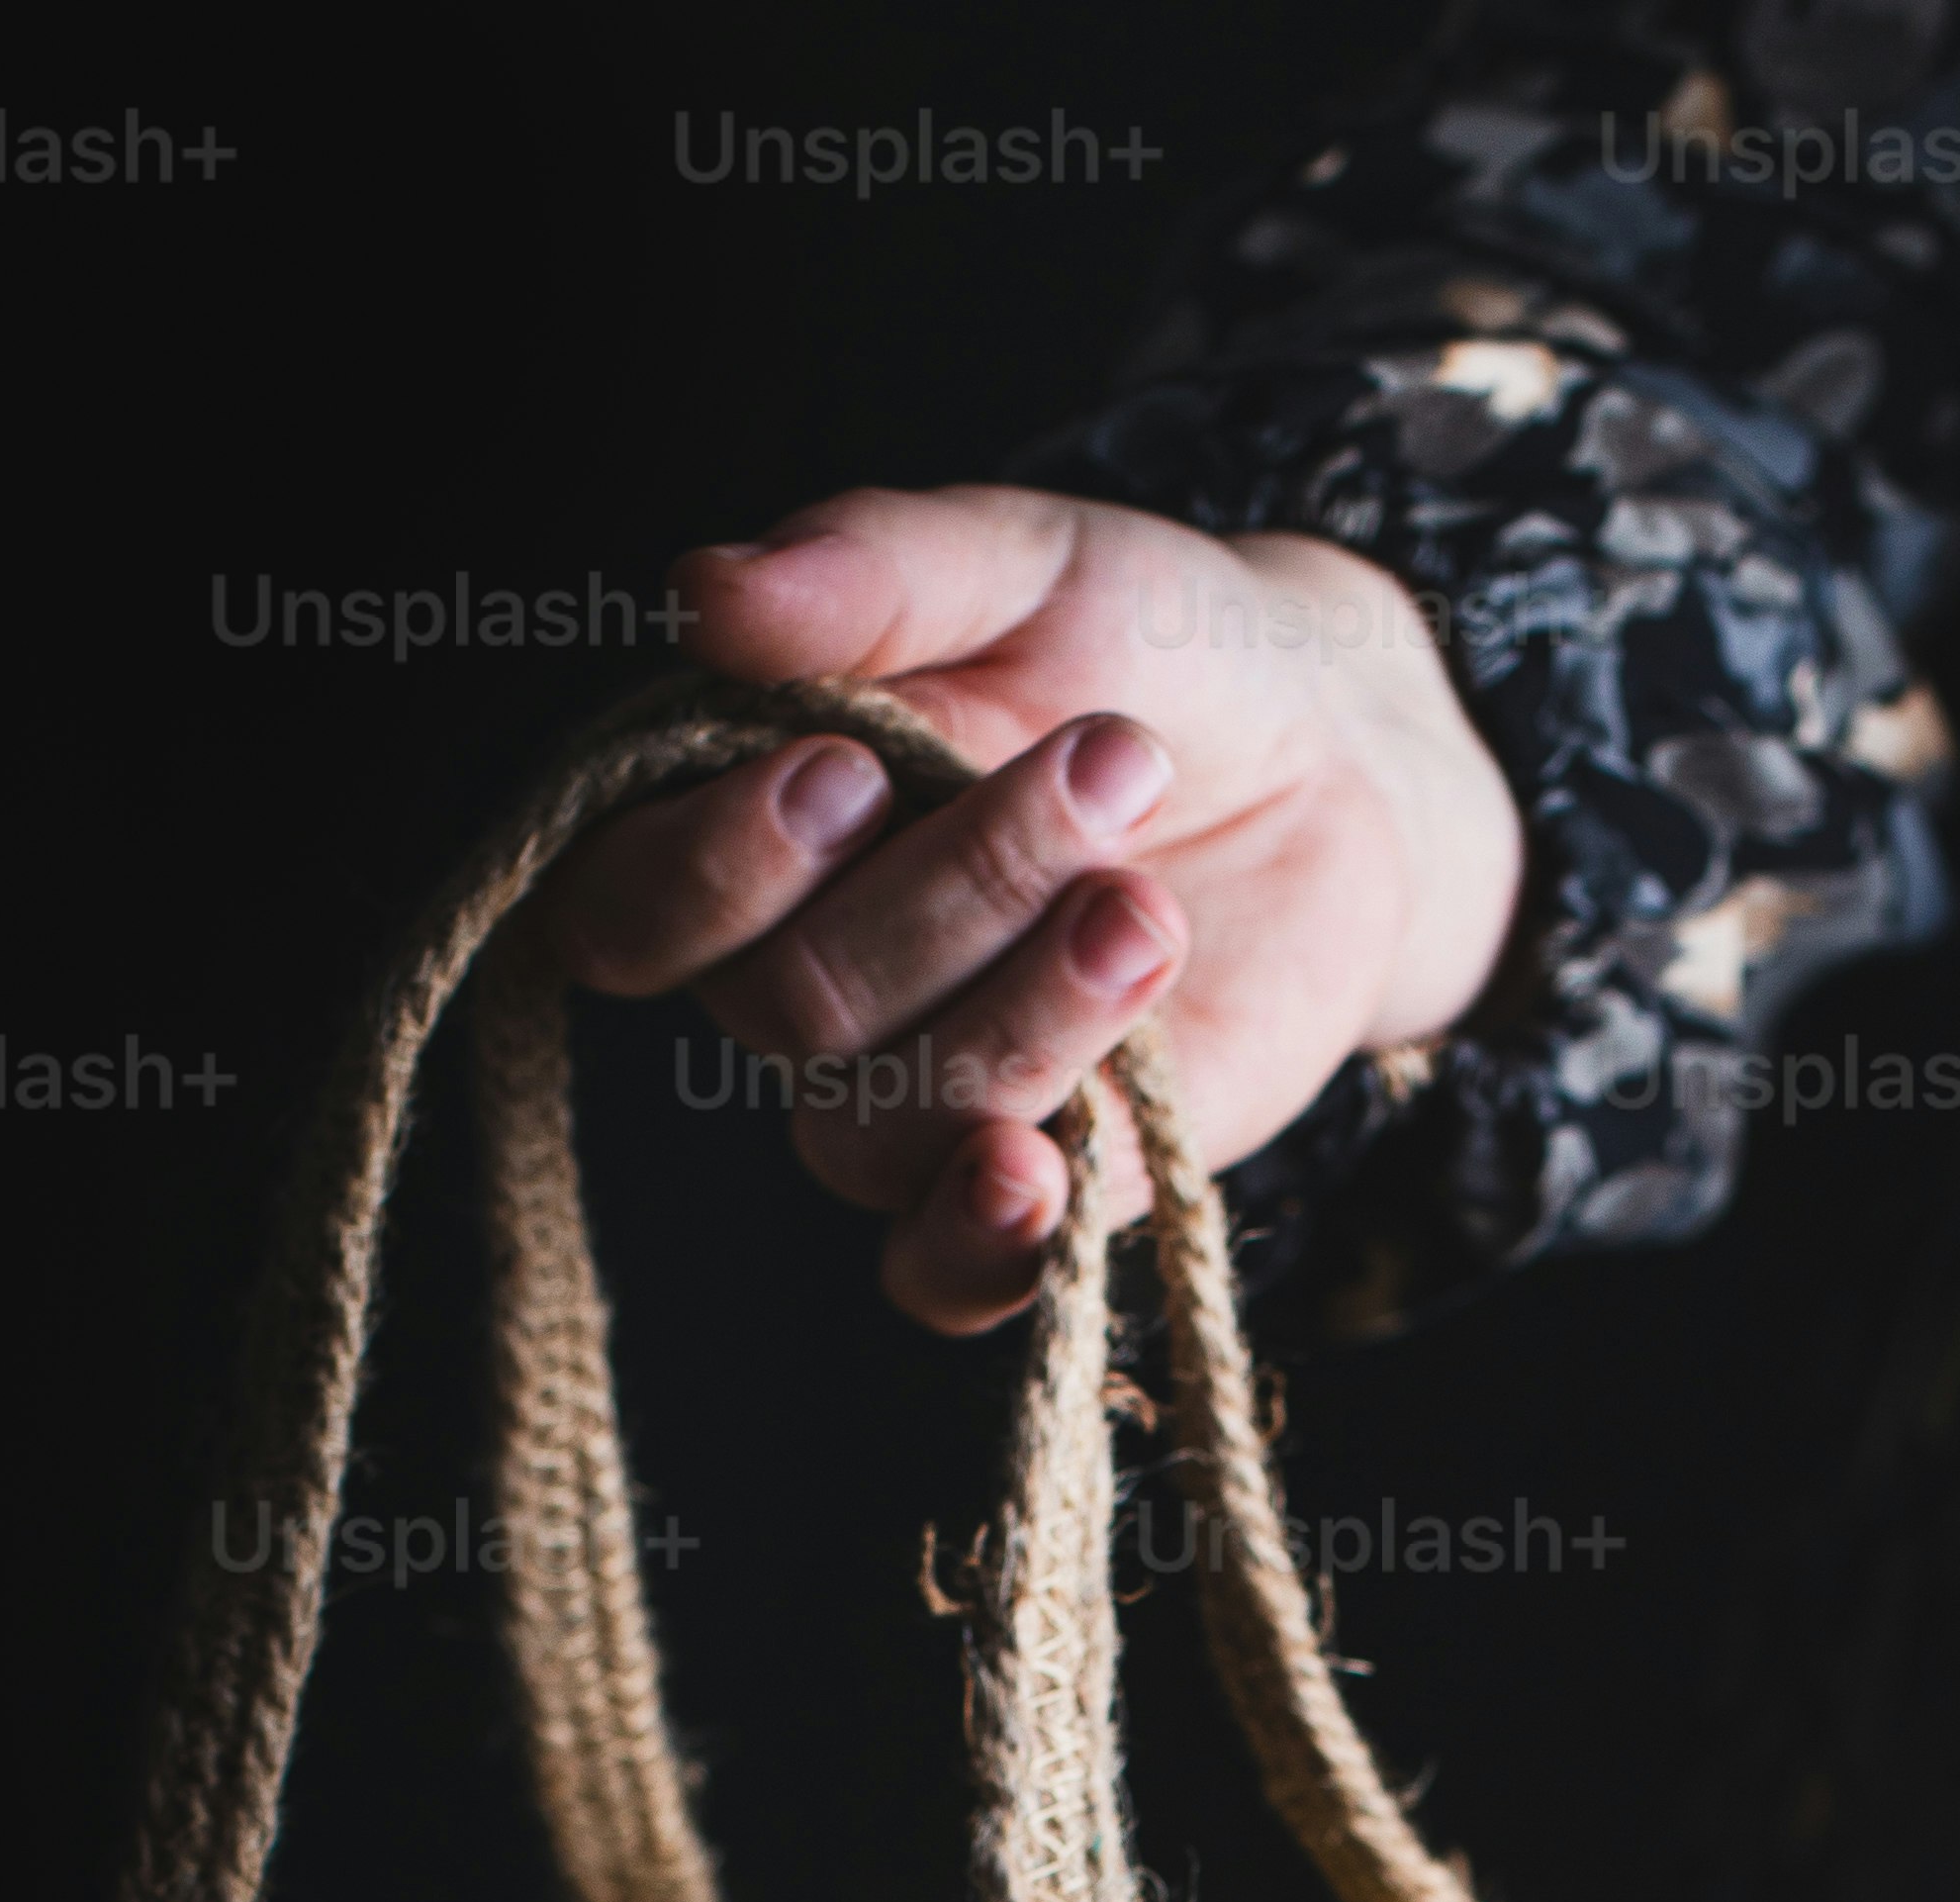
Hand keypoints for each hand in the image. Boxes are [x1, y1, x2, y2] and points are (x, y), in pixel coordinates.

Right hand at [553, 485, 1526, 1333]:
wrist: (1334, 764)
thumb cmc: (1149, 650)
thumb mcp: (1028, 565)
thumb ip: (871, 572)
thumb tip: (701, 596)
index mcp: (756, 834)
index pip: (625, 911)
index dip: (710, 870)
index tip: (851, 769)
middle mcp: (808, 984)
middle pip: (793, 1008)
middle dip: (957, 889)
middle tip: (1112, 764)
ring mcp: (915, 1102)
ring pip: (876, 1128)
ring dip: (1019, 1014)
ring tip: (1148, 904)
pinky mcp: (1037, 1192)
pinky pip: (946, 1278)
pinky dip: (977, 1238)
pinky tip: (1034, 1175)